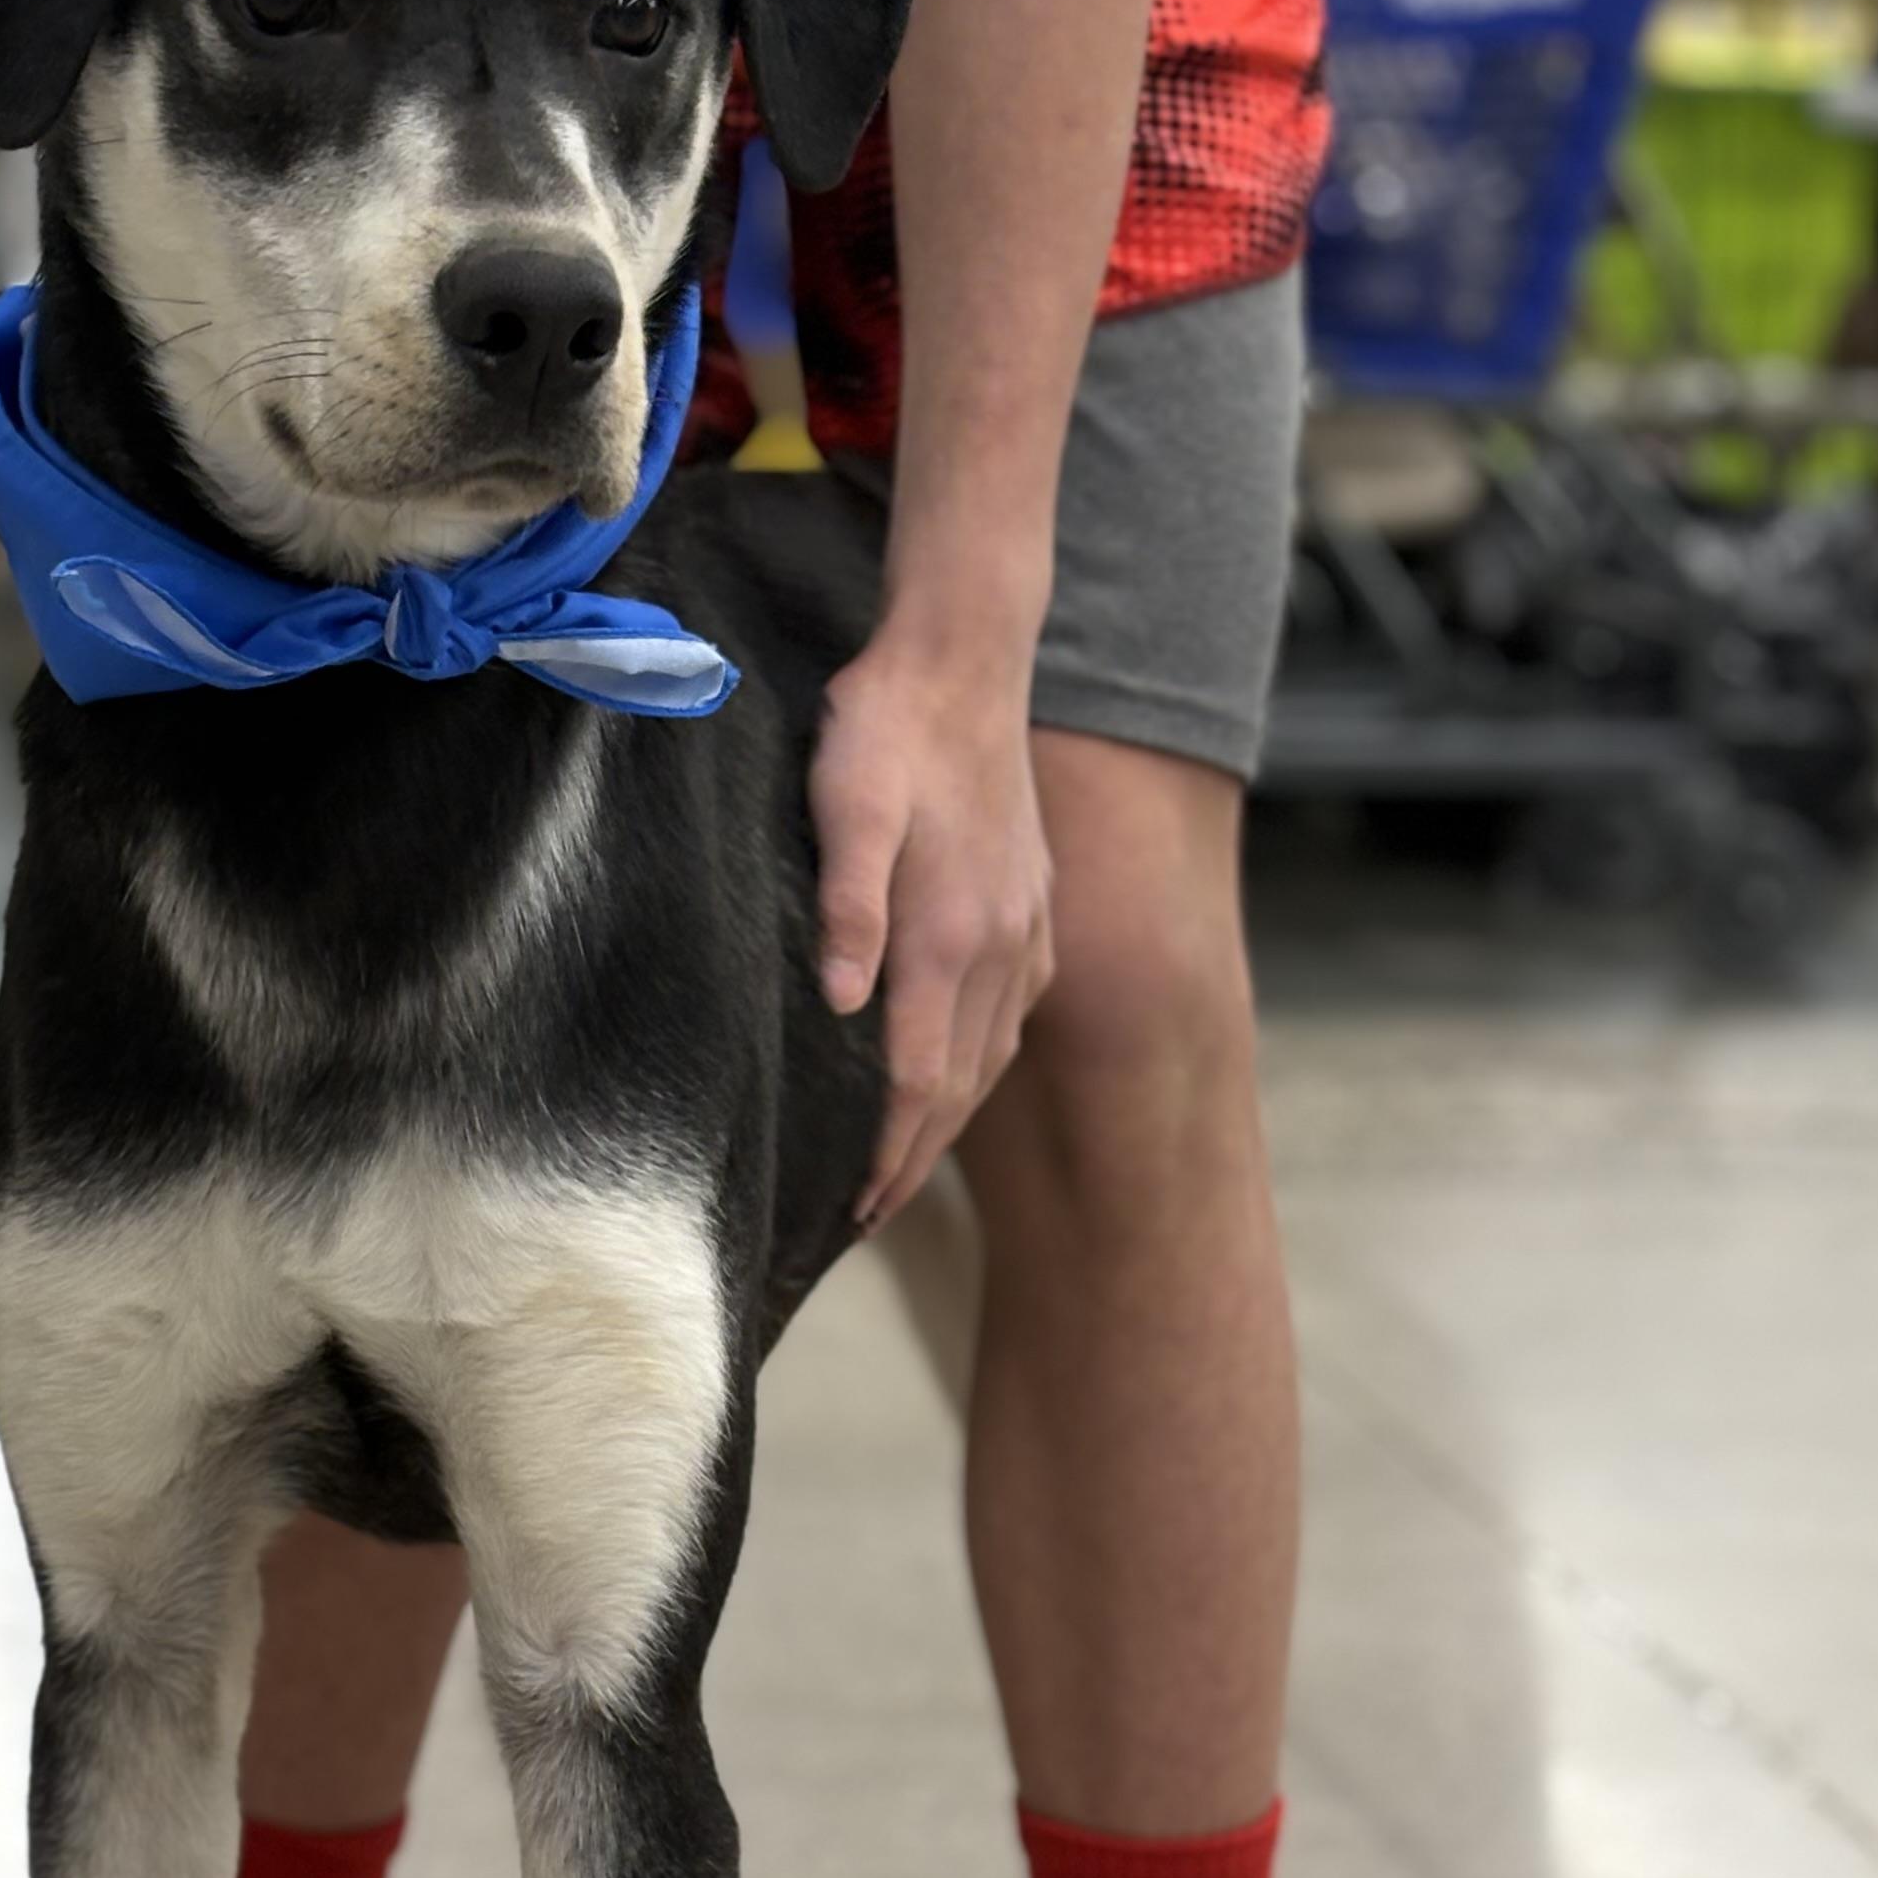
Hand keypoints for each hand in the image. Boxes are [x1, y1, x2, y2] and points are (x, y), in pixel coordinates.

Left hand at [810, 621, 1054, 1224]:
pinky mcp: (1032, 906)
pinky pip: (1011, 1013)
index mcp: (948, 936)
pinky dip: (979, 1064)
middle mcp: (998, 947)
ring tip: (903, 1168)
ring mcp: (1024, 928)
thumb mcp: (845, 805)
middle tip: (865, 1217)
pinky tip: (957, 1076)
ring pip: (988, 1055)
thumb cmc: (887, 730)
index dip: (888, 1154)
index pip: (918, 1079)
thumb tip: (845, 1006)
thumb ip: (848, 905)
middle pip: (956, 1086)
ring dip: (946, 1120)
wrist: (965, 660)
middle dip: (912, 1161)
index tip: (855, 1210)